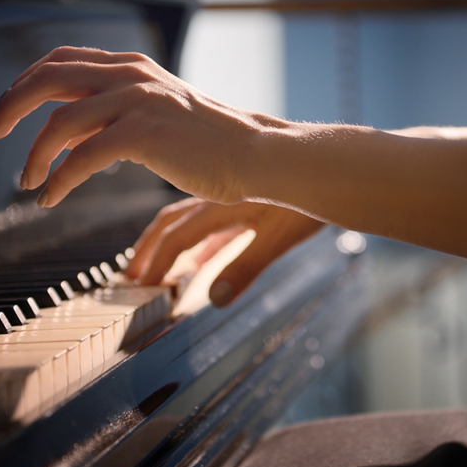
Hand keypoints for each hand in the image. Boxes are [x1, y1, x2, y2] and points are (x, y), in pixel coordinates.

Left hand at [0, 47, 287, 207]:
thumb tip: (69, 136)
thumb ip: (114, 115)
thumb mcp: (157, 114)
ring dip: (33, 155)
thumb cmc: (209, 143)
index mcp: (131, 67)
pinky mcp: (145, 134)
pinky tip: (51, 197)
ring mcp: (138, 101)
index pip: (61, 61)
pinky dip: (59, 178)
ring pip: (60, 121)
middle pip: (48, 77)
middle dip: (10, 106)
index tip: (5, 112)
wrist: (254, 154)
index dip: (24, 83)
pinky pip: (83, 156)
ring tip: (27, 181)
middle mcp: (130, 76)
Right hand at [127, 198, 322, 306]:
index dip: (157, 264)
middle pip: (170, 223)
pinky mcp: (245, 198)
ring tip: (154, 265)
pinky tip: (200, 257)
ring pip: (186, 219)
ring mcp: (230, 195)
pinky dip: (196, 241)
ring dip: (167, 243)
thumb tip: (214, 299)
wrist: (335, 167)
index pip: (177, 237)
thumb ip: (245, 267)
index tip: (142, 288)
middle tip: (131, 278)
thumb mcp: (279, 237)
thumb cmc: (311, 200)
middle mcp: (219, 195)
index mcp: (221, 204)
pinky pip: (210, 220)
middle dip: (147, 250)